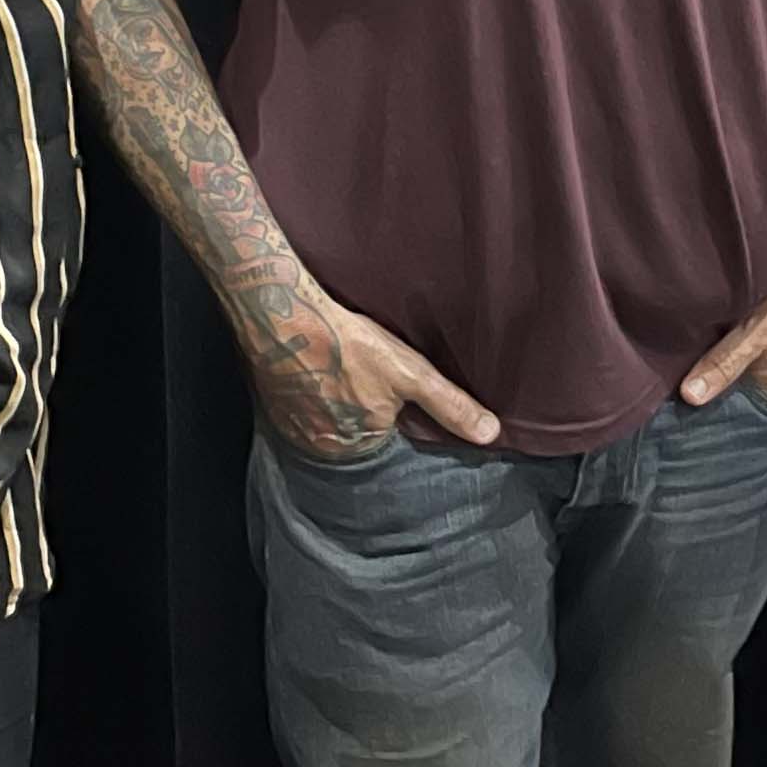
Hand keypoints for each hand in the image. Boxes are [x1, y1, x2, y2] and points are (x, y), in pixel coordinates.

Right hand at [250, 284, 501, 457]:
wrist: (285, 316)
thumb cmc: (351, 344)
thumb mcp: (411, 373)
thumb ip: (450, 406)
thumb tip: (491, 434)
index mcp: (361, 448)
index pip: (388, 442)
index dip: (392, 416)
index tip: (389, 391)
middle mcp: (326, 450)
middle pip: (357, 434)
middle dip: (363, 411)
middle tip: (363, 376)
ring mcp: (296, 433)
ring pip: (329, 423)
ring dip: (335, 405)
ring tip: (341, 373)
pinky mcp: (275, 413)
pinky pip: (302, 412)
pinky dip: (310, 397)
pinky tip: (317, 373)